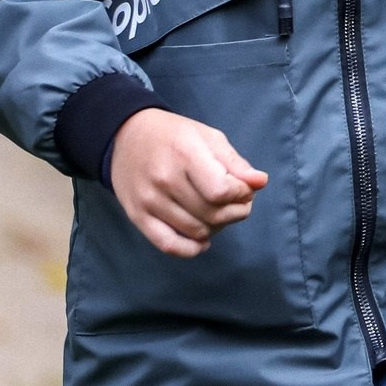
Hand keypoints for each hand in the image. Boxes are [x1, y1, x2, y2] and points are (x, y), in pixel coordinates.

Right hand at [107, 107, 267, 257]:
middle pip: (212, 214)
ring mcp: (149, 201)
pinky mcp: (137, 217)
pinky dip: (191, 249)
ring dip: (217, 228)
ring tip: (219, 213)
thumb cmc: (174, 136)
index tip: (244, 188)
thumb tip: (260, 183)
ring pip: (196, 232)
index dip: (241, 194)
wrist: (126, 136)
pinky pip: (168, 245)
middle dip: (235, 212)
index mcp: (185, 154)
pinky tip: (202, 240)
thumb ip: (235, 163)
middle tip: (237, 203)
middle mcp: (164, 180)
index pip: (221, 191)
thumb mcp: (208, 138)